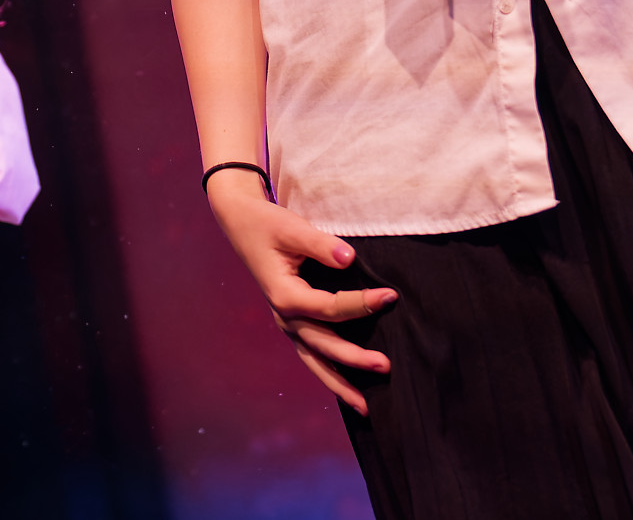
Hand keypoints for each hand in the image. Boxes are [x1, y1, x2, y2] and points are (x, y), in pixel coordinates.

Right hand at [204, 175, 397, 412]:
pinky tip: (349, 389)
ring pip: (315, 361)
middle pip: (324, 345)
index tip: (390, 296)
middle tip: (386, 367)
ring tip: (366, 407)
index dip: (361, 303)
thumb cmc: (268, 224)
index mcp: (284, 295)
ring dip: (340, 383)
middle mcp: (285, 316)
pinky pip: (313, 354)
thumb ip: (320, 244)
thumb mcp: (291, 228)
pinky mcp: (292, 322)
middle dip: (355, 359)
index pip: (330, 308)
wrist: (243, 225)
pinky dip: (329, 372)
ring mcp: (287, 323)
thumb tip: (349, 259)